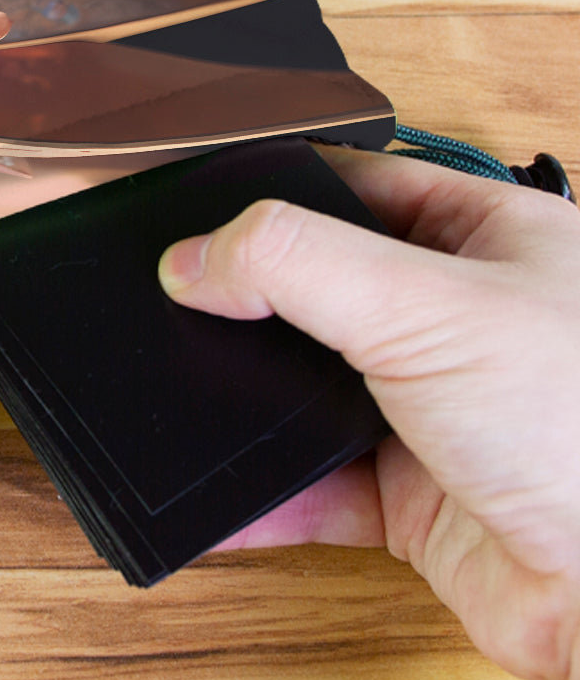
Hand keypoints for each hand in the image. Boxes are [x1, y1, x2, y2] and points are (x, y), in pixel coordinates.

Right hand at [158, 146, 579, 679]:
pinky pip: (314, 482)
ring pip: (313, 389)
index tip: (209, 211)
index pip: (362, 185)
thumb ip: (296, 264)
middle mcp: (464, 321)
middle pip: (326, 289)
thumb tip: (196, 257)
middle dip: (255, 303)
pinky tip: (228, 492)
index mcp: (490, 240)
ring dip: (254, 402)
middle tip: (189, 301)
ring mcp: (435, 409)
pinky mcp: (412, 494)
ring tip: (194, 391)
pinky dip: (266, 493)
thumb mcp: (424, 304)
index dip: (283, 192)